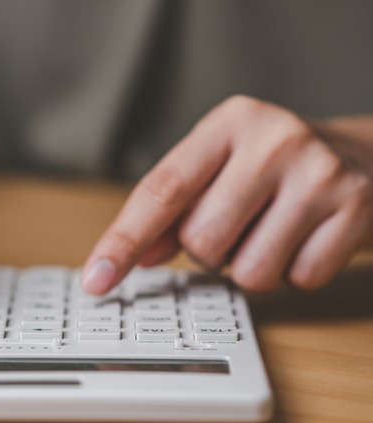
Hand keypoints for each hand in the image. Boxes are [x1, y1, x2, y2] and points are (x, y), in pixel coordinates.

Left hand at [82, 95, 372, 292]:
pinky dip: (295, 271)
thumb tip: (136, 257)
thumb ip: (171, 212)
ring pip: (248, 271)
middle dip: (210, 250)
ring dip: (251, 265)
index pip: (161, 190)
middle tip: (239, 223)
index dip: (124, 240)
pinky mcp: (356, 207)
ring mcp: (319, 172)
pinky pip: (297, 279)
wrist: (364, 158)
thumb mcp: (218, 171)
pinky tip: (307, 237)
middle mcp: (273, 139)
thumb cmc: (273, 168)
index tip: (96, 279)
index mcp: (227, 123)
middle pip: (201, 241)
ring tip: (274, 229)